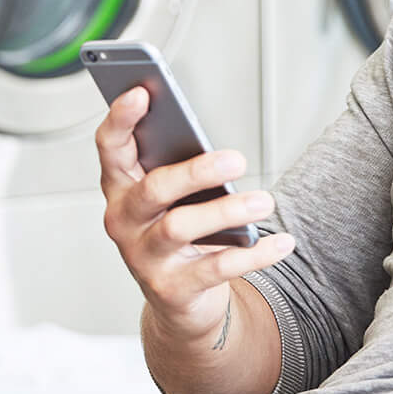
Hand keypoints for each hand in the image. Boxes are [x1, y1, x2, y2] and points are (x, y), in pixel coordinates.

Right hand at [96, 87, 295, 342]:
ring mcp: (143, 257)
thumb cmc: (178, 230)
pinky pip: (216, 268)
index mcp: (120, 186)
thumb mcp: (173, 197)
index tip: (141, 91)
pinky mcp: (171, 289)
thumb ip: (180, 166)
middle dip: (195, 171)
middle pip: (153, 188)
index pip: (111, 147)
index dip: (121, 118)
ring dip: (227, 211)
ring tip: (264, 201)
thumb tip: (215, 148)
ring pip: (181, 227)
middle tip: (237, 159)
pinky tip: (282, 242)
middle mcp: (123, 220)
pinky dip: (254, 255)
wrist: (179, 302)